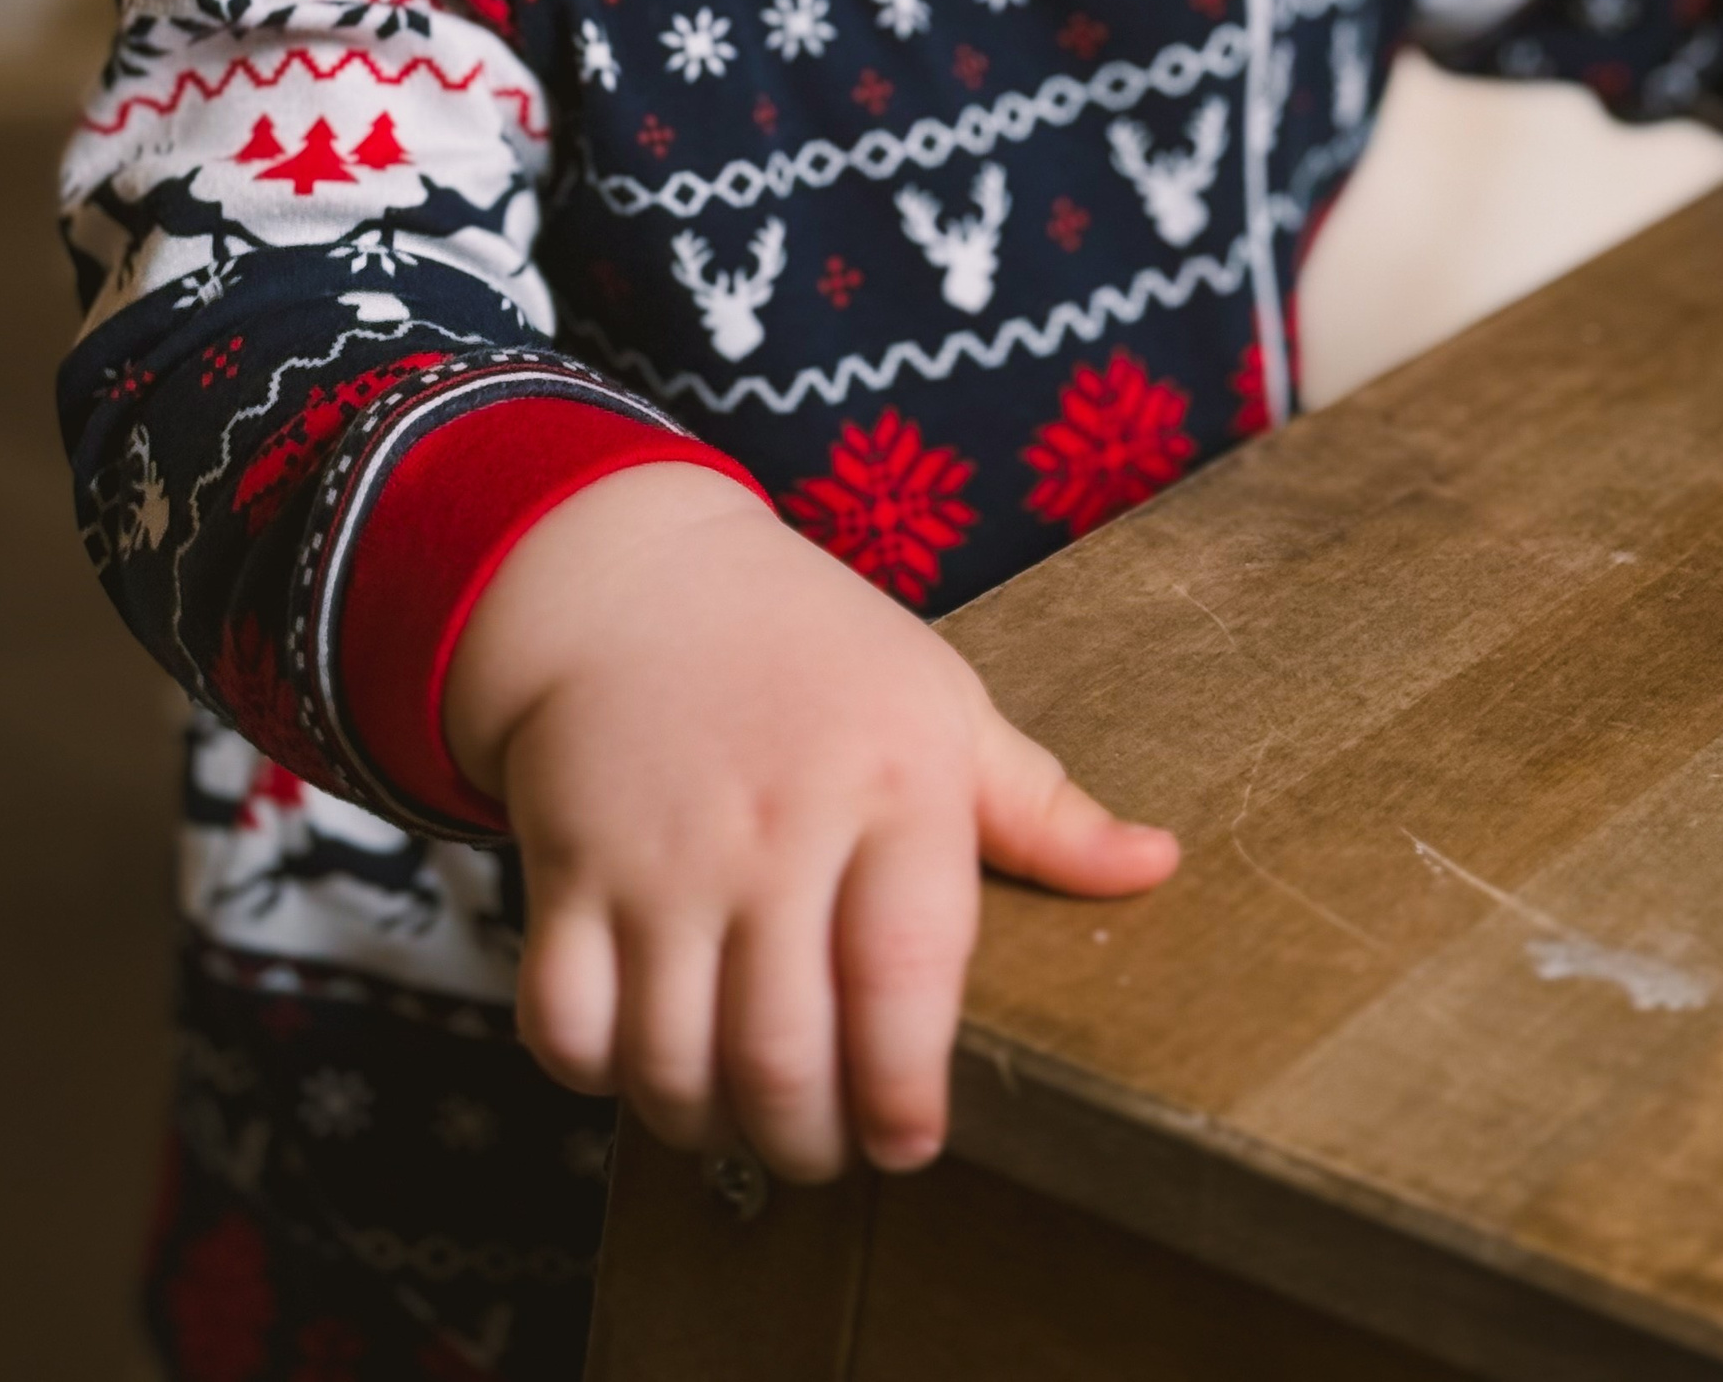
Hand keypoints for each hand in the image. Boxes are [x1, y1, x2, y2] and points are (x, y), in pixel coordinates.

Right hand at [442, 464, 1176, 1180]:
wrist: (633, 577)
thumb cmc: (808, 648)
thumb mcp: (941, 700)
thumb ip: (1040, 807)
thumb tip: (1157, 867)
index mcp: (890, 784)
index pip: (904, 971)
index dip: (906, 1088)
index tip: (914, 1138)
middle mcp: (773, 827)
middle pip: (783, 1051)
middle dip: (813, 1141)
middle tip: (833, 1144)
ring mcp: (661, 856)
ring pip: (672, 1061)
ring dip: (711, 1125)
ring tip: (749, 1116)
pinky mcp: (566, 872)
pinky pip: (565, 1026)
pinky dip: (599, 1076)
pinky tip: (648, 1057)